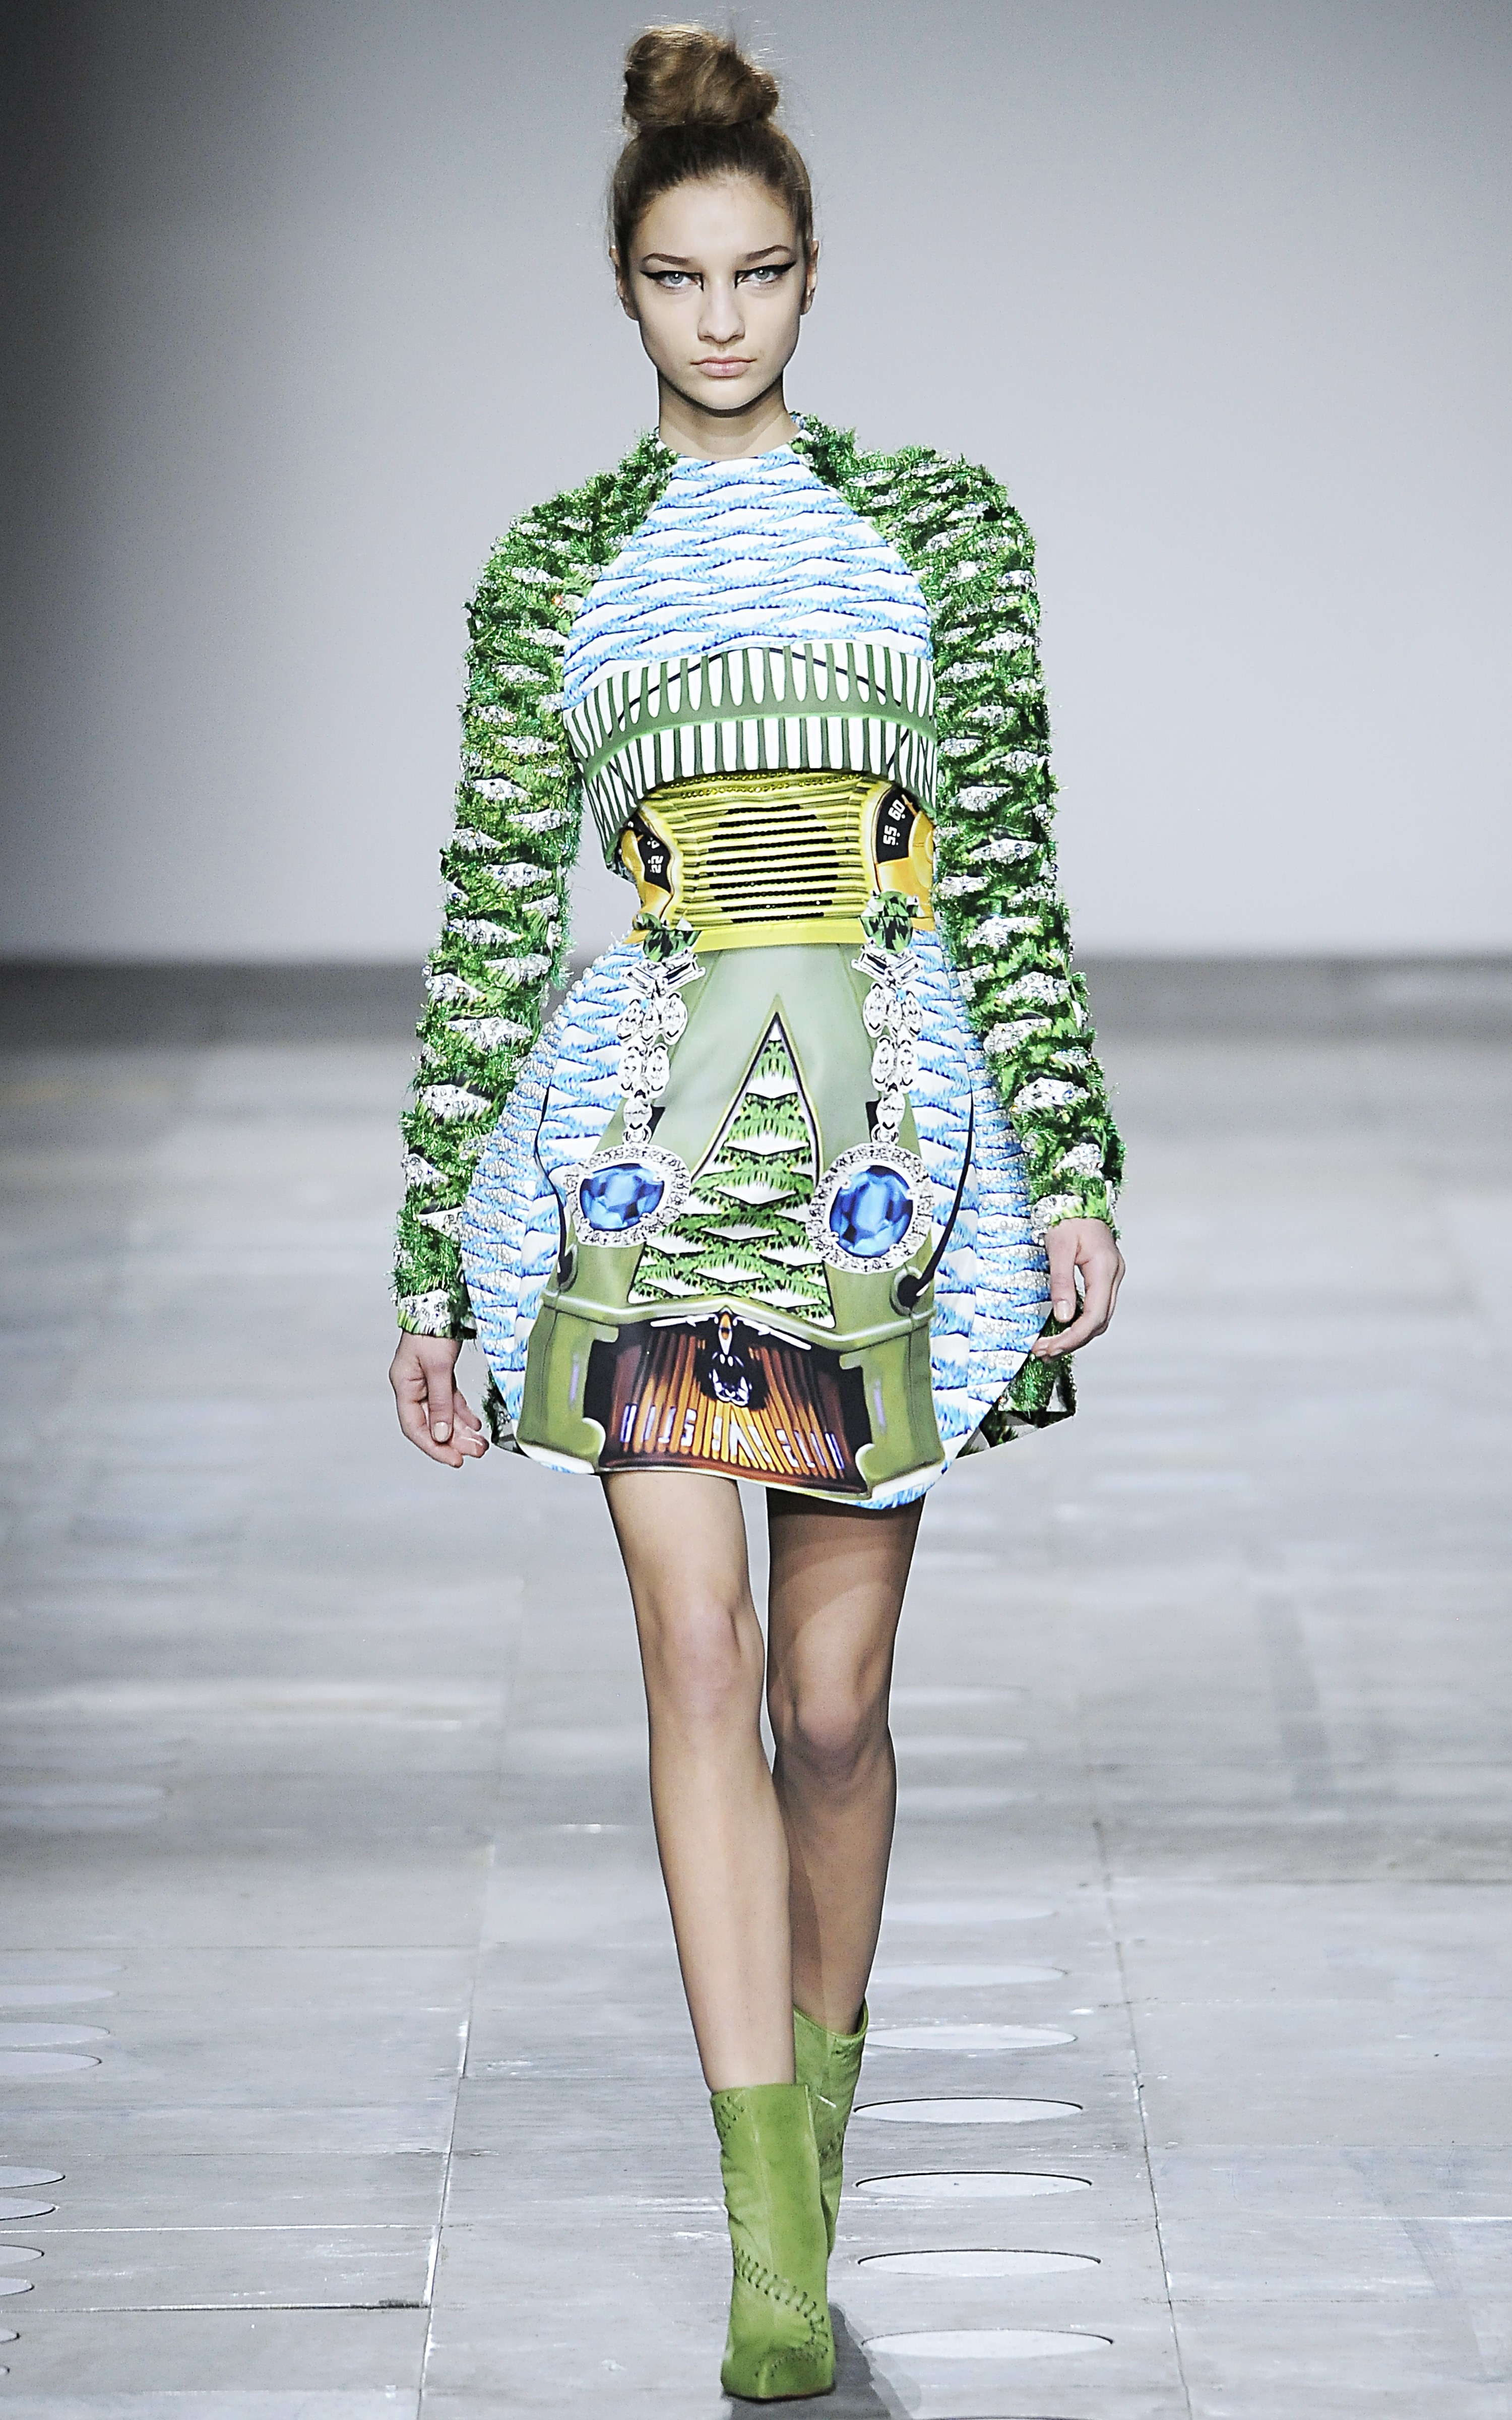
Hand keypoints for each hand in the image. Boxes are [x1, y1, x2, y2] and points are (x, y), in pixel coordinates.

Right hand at [388, 1333, 488, 1466]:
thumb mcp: (438, 1367)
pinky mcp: (439, 1373)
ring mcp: (425, 1380)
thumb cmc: (433, 1328)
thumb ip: (440, 1402)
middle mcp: (412, 1386)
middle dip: (453, 1441)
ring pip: (442, 1414)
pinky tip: (476, 1425)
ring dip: (460, 1430)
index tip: (455, 1460)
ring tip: (481, 1444)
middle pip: (430, 1424)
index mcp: (403, 1385)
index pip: (414, 1427)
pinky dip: (462, 1414)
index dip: (434, 1447)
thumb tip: (441, 1436)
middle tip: (476, 1453)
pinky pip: (450, 1400)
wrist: (441, 1298)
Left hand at [1031, 1217, 1124, 1358]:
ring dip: (1075, 1336)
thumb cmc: (1067, 1216)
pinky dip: (1078, 1323)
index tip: (1050, 1348)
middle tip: (1042, 1352)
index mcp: (1105, 1269)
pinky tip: (1060, 1329)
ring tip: (1048, 1347)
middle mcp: (1113, 1276)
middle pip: (1098, 1322)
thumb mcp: (1059, 1247)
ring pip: (1098, 1318)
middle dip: (1072, 1341)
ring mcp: (1111, 1277)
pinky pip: (1095, 1308)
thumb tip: (1063, 1317)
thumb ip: (1062, 1282)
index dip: (1073, 1337)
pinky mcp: (1103, 1277)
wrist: (1079, 1196)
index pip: (1095, 1316)